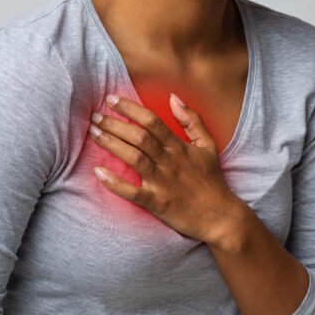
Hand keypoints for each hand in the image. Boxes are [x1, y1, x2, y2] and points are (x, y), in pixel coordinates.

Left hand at [88, 92, 246, 243]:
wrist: (221, 216)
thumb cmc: (212, 180)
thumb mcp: (208, 145)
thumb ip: (192, 120)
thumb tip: (174, 98)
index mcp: (179, 147)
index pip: (152, 121)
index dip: (131, 108)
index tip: (111, 99)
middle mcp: (169, 161)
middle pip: (139, 137)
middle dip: (114, 124)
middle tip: (95, 116)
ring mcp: (163, 182)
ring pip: (133, 158)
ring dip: (111, 144)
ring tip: (93, 133)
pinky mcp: (158, 202)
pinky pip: (133, 192)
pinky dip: (115, 183)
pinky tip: (98, 173)